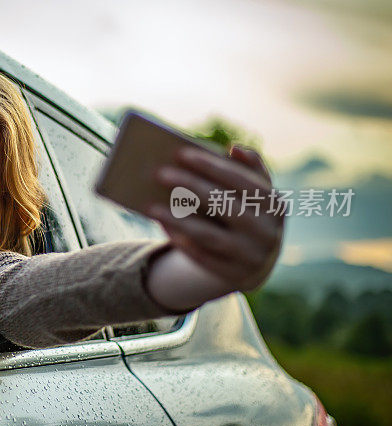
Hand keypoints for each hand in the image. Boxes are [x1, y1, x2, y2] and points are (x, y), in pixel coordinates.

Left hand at [147, 145, 283, 292]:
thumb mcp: (255, 193)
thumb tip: (236, 148)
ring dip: (178, 219)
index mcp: (274, 205)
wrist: (255, 260)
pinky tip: (162, 226)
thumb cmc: (246, 212)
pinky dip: (182, 242)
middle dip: (191, 187)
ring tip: (150, 207)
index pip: (242, 181)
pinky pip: (202, 258)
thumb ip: (248, 168)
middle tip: (159, 173)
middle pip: (225, 205)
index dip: (212, 167)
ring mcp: (252, 257)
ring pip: (210, 235)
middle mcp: (267, 232)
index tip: (181, 153)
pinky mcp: (234, 276)